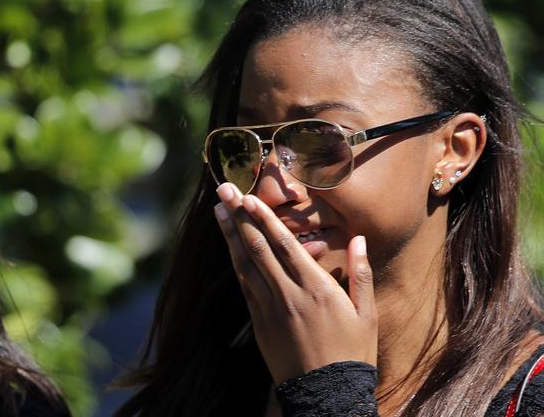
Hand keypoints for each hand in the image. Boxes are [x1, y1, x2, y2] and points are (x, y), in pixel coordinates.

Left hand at [214, 182, 377, 383]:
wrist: (327, 397)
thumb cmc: (353, 354)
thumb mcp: (367, 314)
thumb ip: (361, 273)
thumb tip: (359, 239)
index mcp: (316, 288)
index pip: (283, 244)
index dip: (263, 217)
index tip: (248, 196)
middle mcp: (288, 294)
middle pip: (257, 247)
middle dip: (239, 216)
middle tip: (223, 191)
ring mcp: (269, 310)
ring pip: (245, 265)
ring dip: (230, 236)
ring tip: (219, 212)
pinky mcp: (260, 324)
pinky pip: (245, 287)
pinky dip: (236, 264)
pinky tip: (230, 248)